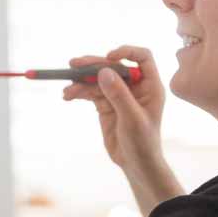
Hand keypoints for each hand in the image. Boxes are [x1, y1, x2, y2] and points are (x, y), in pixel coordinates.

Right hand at [62, 45, 165, 170]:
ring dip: (81, 81)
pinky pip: (91, 91)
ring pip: (98, 79)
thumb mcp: (132, 119)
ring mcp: (119, 94)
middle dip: (93, 65)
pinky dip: (79, 92)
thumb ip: (119, 95)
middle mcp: (135, 86)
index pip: (142, 57)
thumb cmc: (142, 143)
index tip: (109, 57)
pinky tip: (68, 95)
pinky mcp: (106, 104)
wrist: (135, 164)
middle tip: (73, 65)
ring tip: (67, 91)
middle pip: (114, 66)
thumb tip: (104, 71)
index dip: (127, 52)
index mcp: (150, 86)